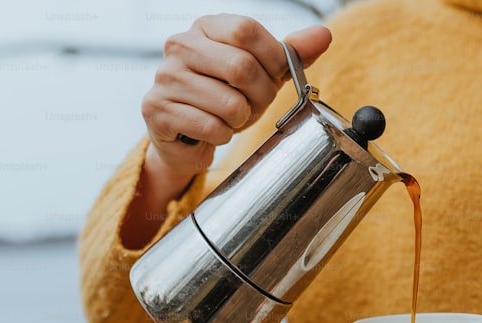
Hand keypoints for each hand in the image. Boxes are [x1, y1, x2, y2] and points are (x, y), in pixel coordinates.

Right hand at [123, 15, 330, 247]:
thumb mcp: (262, 72)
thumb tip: (323, 36)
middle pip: (241, 67)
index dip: (271, 59)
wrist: (187, 134)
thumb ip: (291, 53)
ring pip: (230, 103)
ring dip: (241, 120)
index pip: (247, 30)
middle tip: (255, 106)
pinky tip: (212, 131)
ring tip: (230, 118)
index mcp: (206, 28)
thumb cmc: (226, 96)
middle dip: (261, 97)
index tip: (275, 77)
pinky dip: (222, 136)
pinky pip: (211, 127)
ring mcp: (165, 77)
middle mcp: (180, 45)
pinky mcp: (158, 110)